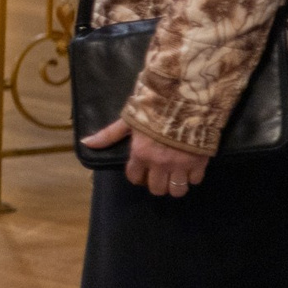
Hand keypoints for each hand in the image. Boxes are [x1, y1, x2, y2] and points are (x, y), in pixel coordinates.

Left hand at [83, 118, 209, 195]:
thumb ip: (109, 134)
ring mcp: (181, 164)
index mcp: (141, 153)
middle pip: (157, 189)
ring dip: (175, 185)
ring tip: (174, 175)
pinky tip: (189, 167)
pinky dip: (192, 176)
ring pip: (177, 190)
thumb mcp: (129, 118)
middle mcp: (160, 163)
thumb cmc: (155, 106)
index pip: (135, 178)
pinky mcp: (200, 161)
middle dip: (156, 184)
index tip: (141, 171)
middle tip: (159, 174)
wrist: (186, 97)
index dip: (137, 176)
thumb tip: (86, 143)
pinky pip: (196, 180)